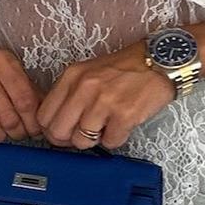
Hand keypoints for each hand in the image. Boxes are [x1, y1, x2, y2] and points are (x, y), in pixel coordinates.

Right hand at [0, 34, 42, 142]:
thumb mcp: (8, 67)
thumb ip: (28, 88)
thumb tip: (44, 116)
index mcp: (2, 62)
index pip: (25, 100)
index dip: (33, 122)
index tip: (36, 130)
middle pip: (8, 116)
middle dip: (18, 132)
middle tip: (19, 134)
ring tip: (0, 133)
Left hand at [36, 42, 175, 149]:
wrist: (160, 61)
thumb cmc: (127, 68)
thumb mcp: (89, 71)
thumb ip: (70, 93)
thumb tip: (57, 122)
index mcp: (72, 76)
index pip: (44, 115)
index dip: (52, 129)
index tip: (62, 131)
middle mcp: (84, 88)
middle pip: (58, 132)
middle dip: (69, 139)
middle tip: (82, 135)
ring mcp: (104, 102)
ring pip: (81, 141)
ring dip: (94, 140)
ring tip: (106, 126)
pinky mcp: (124, 115)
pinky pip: (109, 142)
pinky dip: (115, 139)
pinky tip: (121, 125)